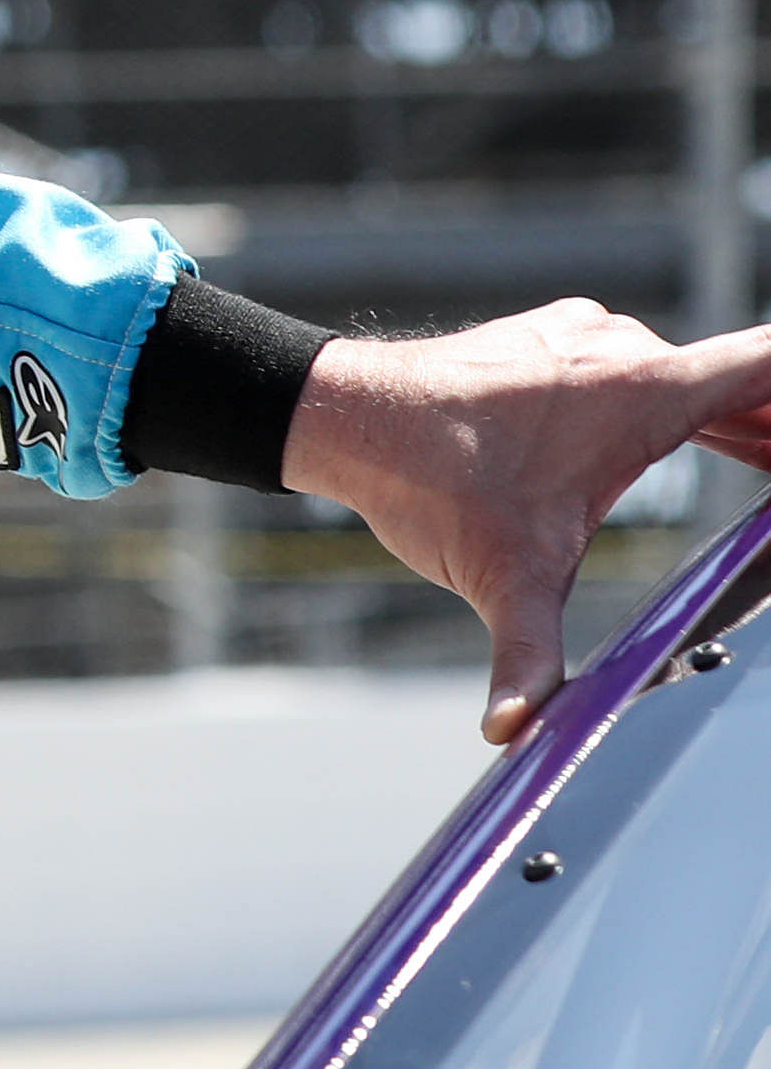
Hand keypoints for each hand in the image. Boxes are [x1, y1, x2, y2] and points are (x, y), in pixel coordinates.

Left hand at [283, 305, 770, 744]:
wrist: (341, 416)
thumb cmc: (426, 484)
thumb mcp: (502, 578)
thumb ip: (528, 657)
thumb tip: (516, 730)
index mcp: (648, 390)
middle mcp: (626, 348)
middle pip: (743, 381)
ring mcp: (587, 338)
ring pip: (691, 375)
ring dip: (737, 418)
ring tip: (770, 464)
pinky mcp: (553, 339)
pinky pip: (642, 366)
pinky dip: (679, 403)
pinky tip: (703, 438)